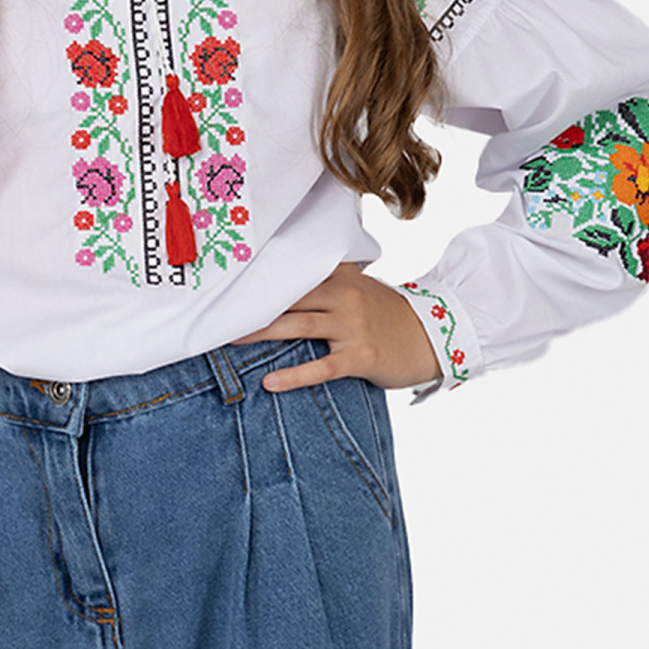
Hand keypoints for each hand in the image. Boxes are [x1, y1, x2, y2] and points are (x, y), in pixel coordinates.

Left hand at [231, 259, 439, 391]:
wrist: (432, 336)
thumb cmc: (388, 314)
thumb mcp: (360, 286)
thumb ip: (329, 277)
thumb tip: (289, 266)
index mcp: (340, 278)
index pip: (293, 273)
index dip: (259, 277)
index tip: (226, 281)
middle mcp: (344, 297)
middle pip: (288, 298)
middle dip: (252, 304)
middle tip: (216, 311)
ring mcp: (352, 327)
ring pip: (298, 327)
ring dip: (262, 332)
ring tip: (229, 340)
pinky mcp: (359, 357)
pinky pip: (321, 367)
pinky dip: (294, 376)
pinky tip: (270, 382)